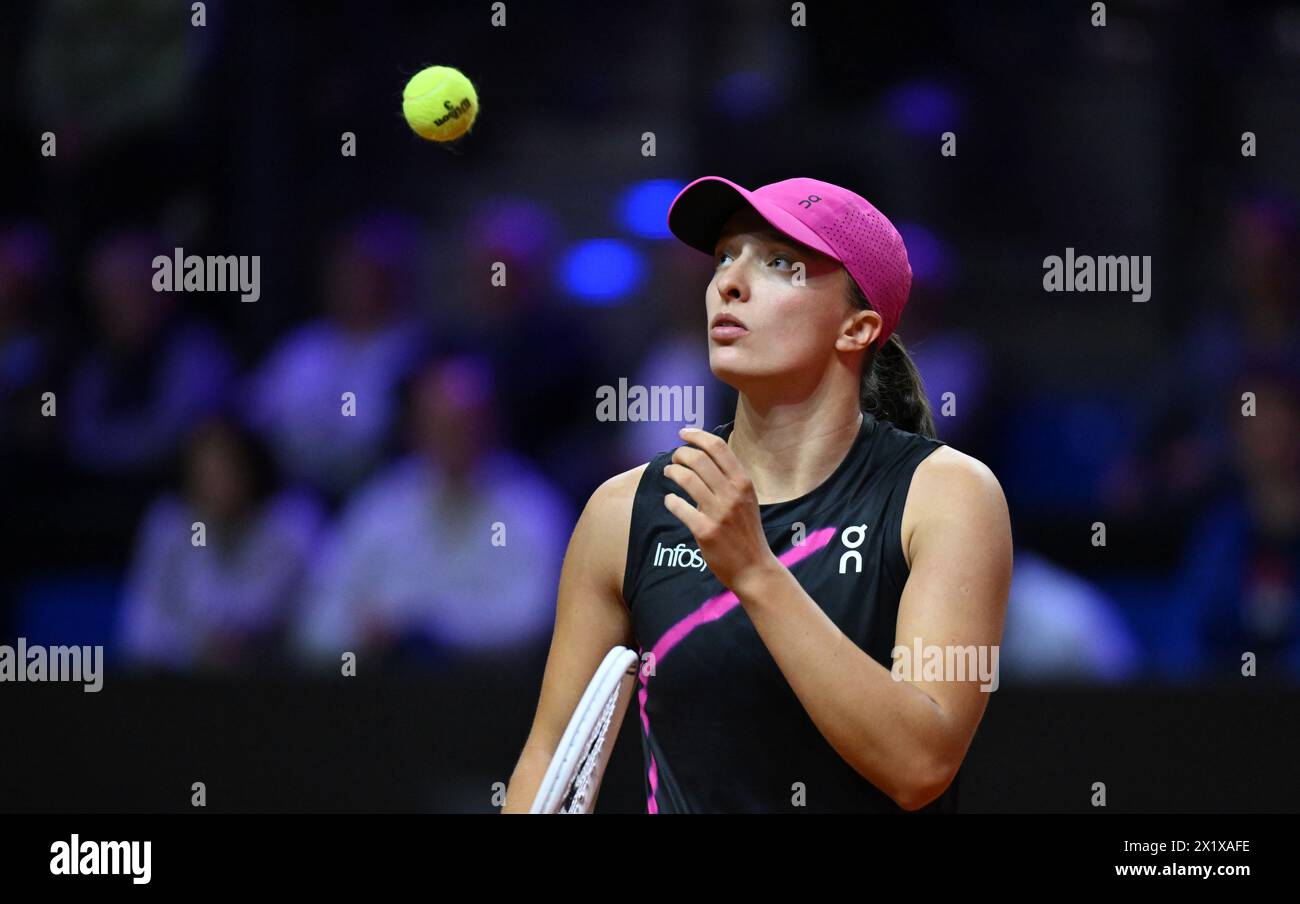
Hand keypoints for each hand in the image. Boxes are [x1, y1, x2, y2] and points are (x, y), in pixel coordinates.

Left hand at [663, 426, 779, 590]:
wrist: (753, 567)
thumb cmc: (746, 530)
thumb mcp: (747, 498)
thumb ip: (730, 478)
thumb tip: (704, 454)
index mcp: (743, 481)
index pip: (717, 447)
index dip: (697, 435)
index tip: (683, 433)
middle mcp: (732, 493)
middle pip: (698, 459)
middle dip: (681, 454)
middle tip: (674, 459)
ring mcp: (719, 512)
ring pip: (687, 479)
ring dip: (672, 472)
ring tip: (668, 473)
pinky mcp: (705, 531)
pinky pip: (679, 507)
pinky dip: (670, 500)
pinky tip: (670, 501)